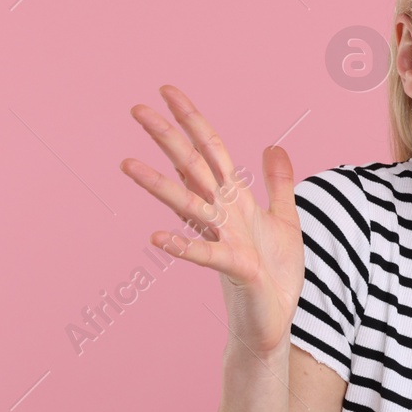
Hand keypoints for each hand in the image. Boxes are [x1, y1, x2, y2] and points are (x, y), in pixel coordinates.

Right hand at [119, 85, 304, 356]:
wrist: (273, 321)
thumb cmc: (276, 274)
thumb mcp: (284, 219)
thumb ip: (277, 183)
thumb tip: (273, 145)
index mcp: (234, 200)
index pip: (210, 151)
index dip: (192, 120)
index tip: (168, 91)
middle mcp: (222, 215)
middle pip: (192, 168)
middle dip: (167, 138)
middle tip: (135, 109)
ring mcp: (224, 240)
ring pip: (188, 205)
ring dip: (159, 185)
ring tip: (126, 165)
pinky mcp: (235, 268)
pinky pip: (204, 254)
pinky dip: (182, 246)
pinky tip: (155, 238)